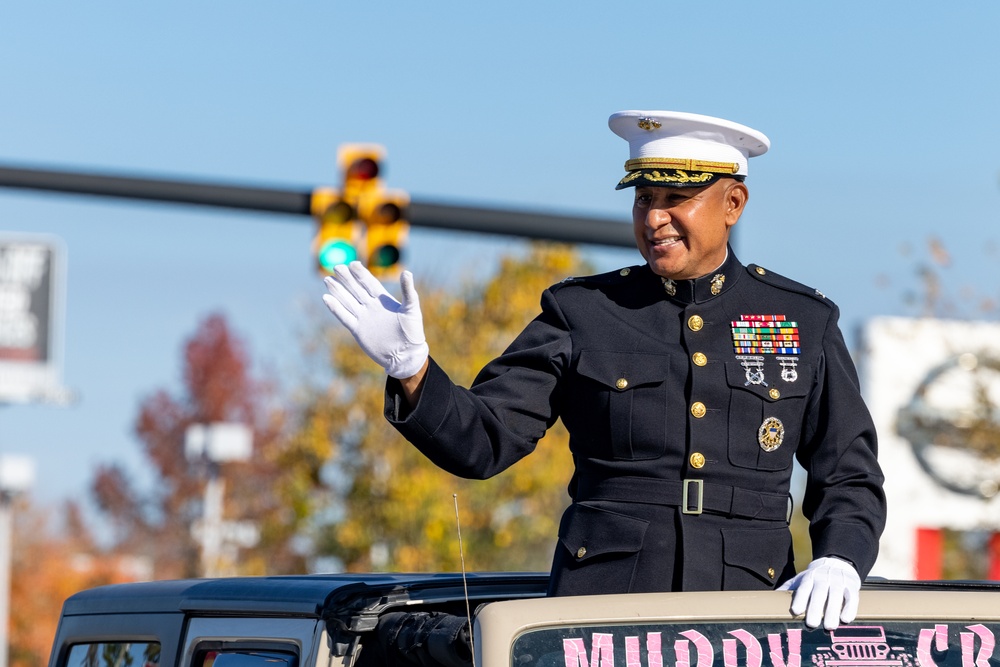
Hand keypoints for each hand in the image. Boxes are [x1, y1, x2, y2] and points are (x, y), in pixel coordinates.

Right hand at [322, 261, 428, 378]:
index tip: (353, 264)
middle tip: (337, 266)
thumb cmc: (412, 332)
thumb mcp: (412, 309)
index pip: (369, 283)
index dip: (361, 273)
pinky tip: (326, 298)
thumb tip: (406, 272)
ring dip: (338, 291)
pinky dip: (335, 308)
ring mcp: (363, 318)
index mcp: (383, 300)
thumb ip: (408, 291)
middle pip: (356, 289)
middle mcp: (371, 306)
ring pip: (348, 301)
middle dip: (347, 278)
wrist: (405, 355)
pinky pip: (344, 317)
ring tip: (327, 280)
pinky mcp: (358, 330)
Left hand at [778, 556, 859, 629]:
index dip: (800, 599)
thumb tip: (770, 597)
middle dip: (815, 608)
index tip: (796, 611)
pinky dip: (850, 608)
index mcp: (809, 578)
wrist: (837, 563)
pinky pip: (852, 597)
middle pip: (819, 593)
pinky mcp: (851, 586)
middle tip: (812, 624)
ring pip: (836, 596)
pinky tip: (846, 619)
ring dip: (833, 611)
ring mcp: (838, 582)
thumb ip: (788, 588)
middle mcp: (823, 579)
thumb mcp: (800, 579)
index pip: (803, 588)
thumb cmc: (815, 577)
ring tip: (830, 626)